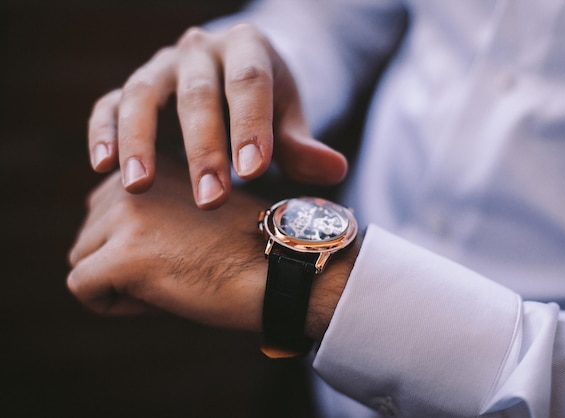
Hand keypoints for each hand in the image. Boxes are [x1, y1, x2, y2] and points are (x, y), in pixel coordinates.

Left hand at [68, 158, 267, 330]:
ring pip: (81, 260)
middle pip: (88, 236)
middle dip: (120, 263)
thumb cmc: (244, 249)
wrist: (279, 269)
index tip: (184, 249)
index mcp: (152, 162)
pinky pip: (82, 288)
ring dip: (118, 283)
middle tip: (179, 267)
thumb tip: (97, 238)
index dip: (138, 246)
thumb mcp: (192, 211)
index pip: (105, 212)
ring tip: (172, 278)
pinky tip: (159, 296)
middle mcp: (132, 178)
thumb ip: (148, 210)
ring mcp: (125, 213)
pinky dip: (113, 304)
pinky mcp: (122, 253)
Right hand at [88, 24, 347, 208]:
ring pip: (143, 95)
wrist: (237, 74)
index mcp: (247, 48)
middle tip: (209, 198)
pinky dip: (103, 131)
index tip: (251, 173)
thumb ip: (303, 145)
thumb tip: (335, 170)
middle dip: (202, 148)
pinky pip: (110, 103)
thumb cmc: (268, 103)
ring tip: (139, 185)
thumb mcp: (289, 116)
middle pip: (198, 95)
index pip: (249, 82)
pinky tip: (102, 166)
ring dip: (139, 141)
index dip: (250, 126)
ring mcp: (162, 67)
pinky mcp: (134, 87)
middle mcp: (199, 51)